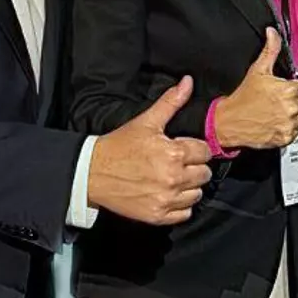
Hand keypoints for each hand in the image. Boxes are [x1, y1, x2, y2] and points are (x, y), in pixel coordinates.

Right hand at [88, 76, 213, 225]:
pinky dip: (180, 206)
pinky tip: (168, 194)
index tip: (184, 149)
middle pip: (204, 174)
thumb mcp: (146, 122)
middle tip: (178, 164)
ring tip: (174, 179)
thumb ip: (171, 102)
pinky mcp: (157, 215)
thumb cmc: (120, 145)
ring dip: (189, 187)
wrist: (92, 173)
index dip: (196, 149)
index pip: (205, 152)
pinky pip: (185, 214)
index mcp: (174, 153)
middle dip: (194, 167)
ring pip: (197, 194)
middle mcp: (173, 178)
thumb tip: (188, 82)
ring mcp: (166, 199)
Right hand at [215, 29, 297, 148]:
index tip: (284, 89)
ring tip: (275, 112)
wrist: (228, 122)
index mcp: (288, 90)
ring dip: (292, 115)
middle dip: (293, 100)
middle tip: (277, 101)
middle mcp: (290, 107)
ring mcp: (288, 124)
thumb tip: (273, 33)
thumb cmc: (242, 98)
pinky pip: (295, 132)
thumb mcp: (257, 70)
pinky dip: (287, 129)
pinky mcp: (285, 138)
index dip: (294, 87)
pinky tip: (274, 122)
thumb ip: (270, 50)